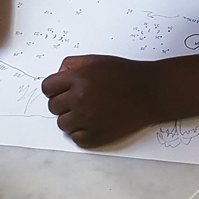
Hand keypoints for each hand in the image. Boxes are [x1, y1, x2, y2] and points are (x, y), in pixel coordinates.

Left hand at [41, 55, 161, 147]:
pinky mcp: (96, 136)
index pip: (47, 88)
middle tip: (81, 100)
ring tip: (89, 111)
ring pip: (62, 124)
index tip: (62, 91)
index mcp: (78, 79)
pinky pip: (76, 138)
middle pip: (53, 107)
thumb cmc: (126, 75)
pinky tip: (94, 122)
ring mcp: (87, 119)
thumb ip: (72, 65)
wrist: (150, 92)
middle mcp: (80, 99)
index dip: (55, 89)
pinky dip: (82, 133)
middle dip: (64, 103)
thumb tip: (58, 75)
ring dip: (72, 119)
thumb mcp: (97, 61)